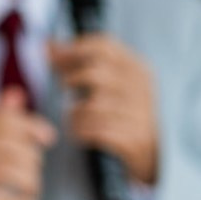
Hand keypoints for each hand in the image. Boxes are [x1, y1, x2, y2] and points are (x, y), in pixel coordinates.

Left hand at [49, 36, 159, 183]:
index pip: (104, 46)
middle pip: (95, 74)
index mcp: (138, 69)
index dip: (73, 48)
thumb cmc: (123, 112)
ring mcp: (140, 114)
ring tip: (72, 117)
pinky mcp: (134, 139)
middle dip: (71, 79)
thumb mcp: (111, 84)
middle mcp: (141, 89)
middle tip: (63, 87)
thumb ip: (81, 62)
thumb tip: (47, 45)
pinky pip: (95, 130)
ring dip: (74, 112)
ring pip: (92, 106)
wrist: (154, 154)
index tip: (53, 57)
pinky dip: (80, 131)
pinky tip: (79, 133)